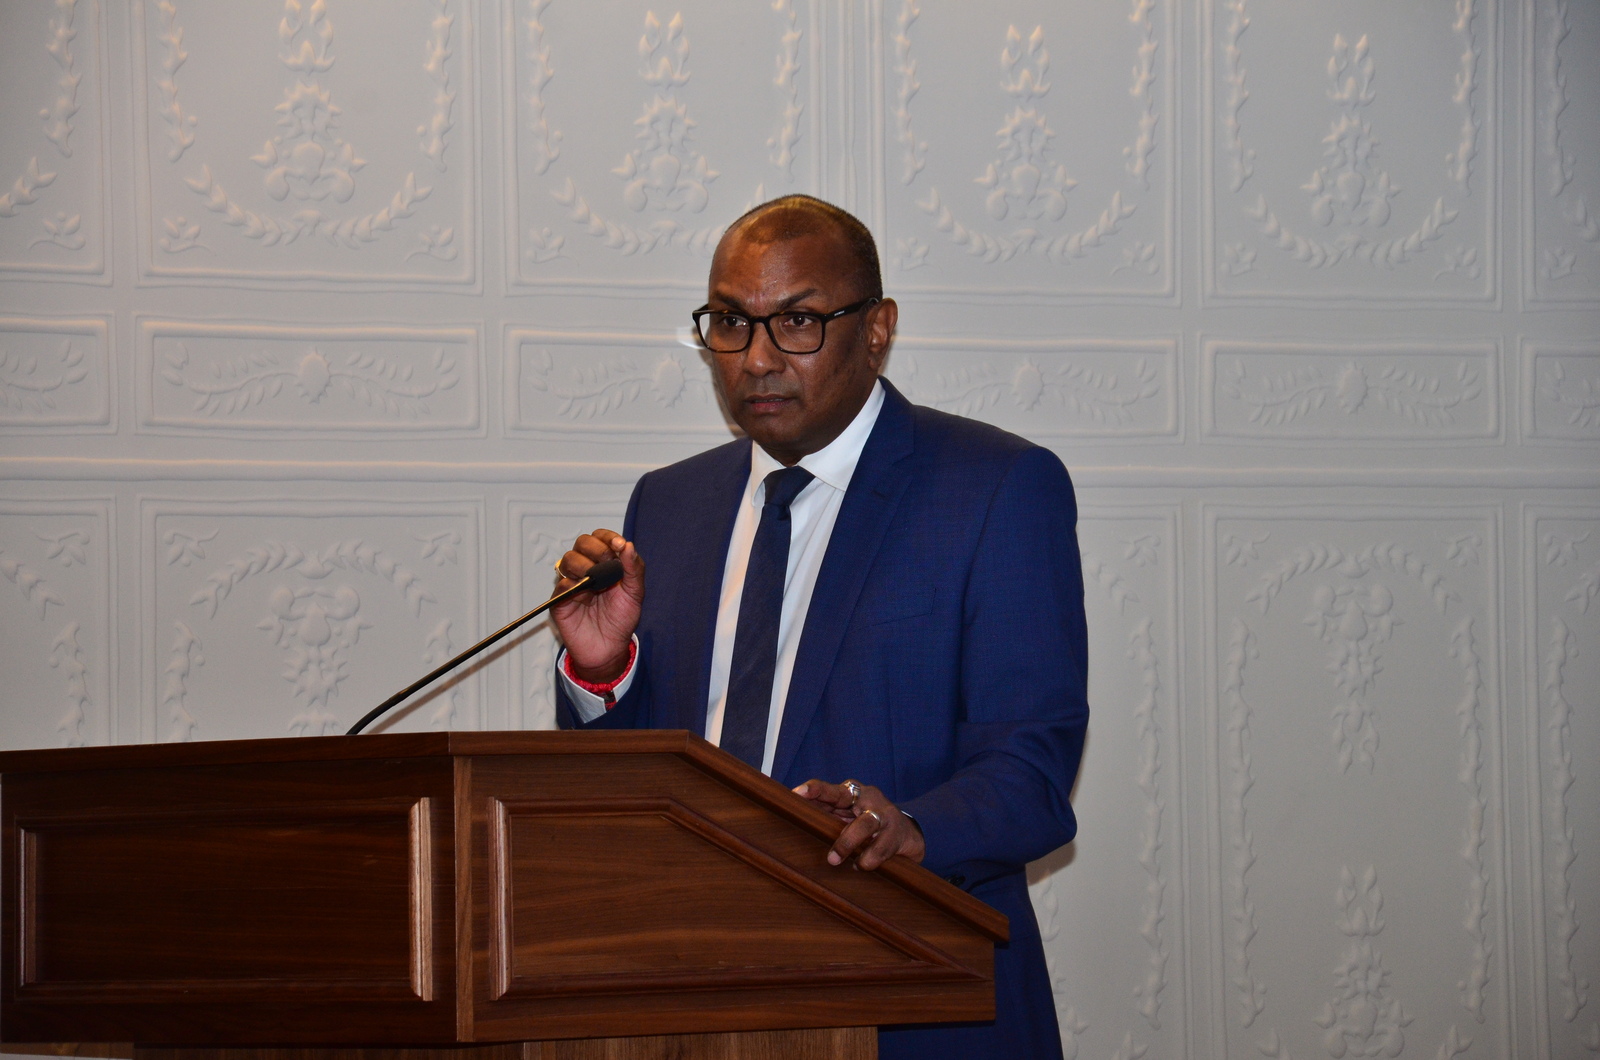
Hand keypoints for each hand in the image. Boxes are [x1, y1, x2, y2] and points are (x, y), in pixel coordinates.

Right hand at [550, 529, 644, 682]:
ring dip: (583, 565)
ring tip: (595, 582)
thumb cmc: (621, 620)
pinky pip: (562, 584)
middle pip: (582, 543)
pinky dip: (574, 586)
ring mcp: (573, 583)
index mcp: (606, 564)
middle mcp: (588, 569)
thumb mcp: (635, 593)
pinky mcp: (561, 599)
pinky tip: (586, 597)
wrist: (609, 648)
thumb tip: (628, 545)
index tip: (618, 544)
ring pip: (569, 559)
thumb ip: (634, 568)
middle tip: (606, 563)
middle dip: (596, 549)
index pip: (601, 538)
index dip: (608, 537)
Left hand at [792, 778, 924, 870]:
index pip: (829, 789)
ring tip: (833, 860)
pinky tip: (860, 865)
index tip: (796, 794)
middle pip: (846, 800)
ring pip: (865, 823)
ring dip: (847, 843)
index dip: (813, 790)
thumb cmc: (867, 824)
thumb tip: (793, 823)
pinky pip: (881, 847)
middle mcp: (867, 798)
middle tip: (815, 833)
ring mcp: (884, 814)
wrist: (908, 834)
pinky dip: (868, 859)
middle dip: (831, 817)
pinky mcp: (897, 833)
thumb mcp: (847, 817)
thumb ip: (825, 816)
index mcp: (850, 793)